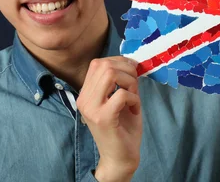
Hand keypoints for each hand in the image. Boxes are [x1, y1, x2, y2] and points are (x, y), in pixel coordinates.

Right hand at [77, 56, 141, 181]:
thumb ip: (122, 81)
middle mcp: (84, 99)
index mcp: (86, 94)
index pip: (97, 63)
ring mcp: (92, 108)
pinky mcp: (103, 118)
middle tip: (135, 85)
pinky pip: (122, 94)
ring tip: (134, 96)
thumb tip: (131, 63)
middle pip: (104, 65)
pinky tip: (134, 109)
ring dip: (130, 82)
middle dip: (126, 70)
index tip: (132, 71)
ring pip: (111, 74)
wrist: (119, 157)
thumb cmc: (122, 128)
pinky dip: (134, 98)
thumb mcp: (120, 99)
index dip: (118, 61)